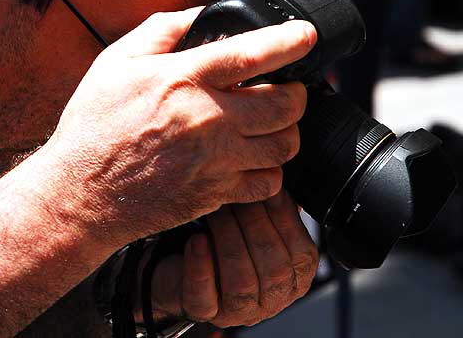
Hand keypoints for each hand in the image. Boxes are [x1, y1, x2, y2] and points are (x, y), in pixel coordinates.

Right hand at [45, 9, 315, 247]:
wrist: (81, 192)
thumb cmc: (94, 124)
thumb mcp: (116, 62)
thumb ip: (162, 30)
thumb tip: (201, 13)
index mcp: (183, 80)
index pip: (252, 54)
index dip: (290, 40)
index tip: (307, 35)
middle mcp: (206, 120)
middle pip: (284, 105)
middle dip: (298, 93)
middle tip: (290, 88)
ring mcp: (214, 161)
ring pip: (284, 146)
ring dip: (287, 130)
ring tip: (272, 122)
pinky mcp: (216, 193)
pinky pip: (268, 184)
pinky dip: (270, 169)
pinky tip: (253, 157)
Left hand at [150, 191, 318, 326]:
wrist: (180, 261)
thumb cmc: (223, 236)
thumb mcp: (253, 219)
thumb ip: (274, 204)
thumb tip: (284, 172)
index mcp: (293, 279)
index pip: (303, 255)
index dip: (285, 218)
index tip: (268, 187)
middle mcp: (270, 300)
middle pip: (275, 270)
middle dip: (255, 224)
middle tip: (238, 194)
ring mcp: (237, 311)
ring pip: (242, 283)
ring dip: (229, 239)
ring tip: (217, 211)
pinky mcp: (203, 310)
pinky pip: (205, 296)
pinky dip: (201, 265)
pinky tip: (197, 239)